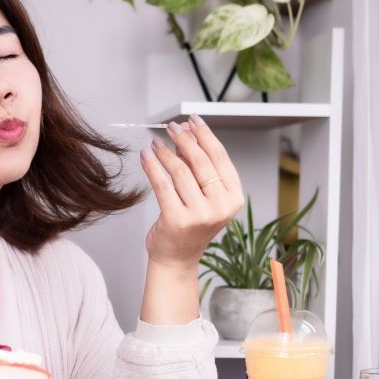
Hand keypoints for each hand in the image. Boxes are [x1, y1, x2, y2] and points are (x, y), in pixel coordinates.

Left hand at [140, 116, 244, 270]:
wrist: (177, 257)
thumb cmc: (190, 224)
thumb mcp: (202, 195)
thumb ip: (198, 167)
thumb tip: (186, 133)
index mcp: (233, 198)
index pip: (219, 157)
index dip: (205, 135)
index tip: (192, 120)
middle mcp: (220, 207)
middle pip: (201, 161)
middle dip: (184, 139)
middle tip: (172, 127)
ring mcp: (200, 215)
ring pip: (180, 171)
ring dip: (166, 152)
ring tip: (156, 143)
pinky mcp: (177, 220)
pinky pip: (162, 184)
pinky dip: (152, 166)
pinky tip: (146, 156)